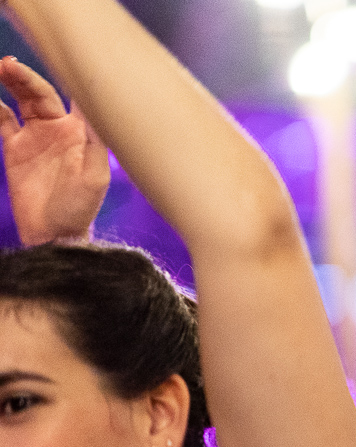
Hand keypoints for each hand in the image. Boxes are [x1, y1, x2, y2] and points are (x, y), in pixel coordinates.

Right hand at [0, 57, 109, 245]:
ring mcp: (35, 136)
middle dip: (27, 76)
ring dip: (11, 82)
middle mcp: (58, 129)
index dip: (70, 75)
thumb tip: (96, 109)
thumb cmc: (80, 208)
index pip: (77, 96)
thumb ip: (95, 142)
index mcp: (81, 133)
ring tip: (0, 68)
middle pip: (41, 92)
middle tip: (9, 66)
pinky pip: (1, 118)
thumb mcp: (94, 176)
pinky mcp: (15, 148)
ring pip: (21, 99)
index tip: (60, 53)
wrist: (53, 234)